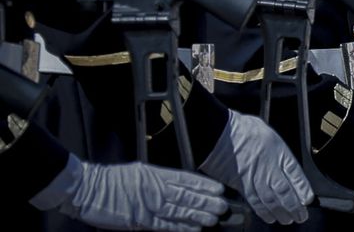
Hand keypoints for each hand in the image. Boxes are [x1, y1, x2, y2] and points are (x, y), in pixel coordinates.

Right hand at [32, 155, 229, 230]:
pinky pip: (164, 225)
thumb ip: (156, 180)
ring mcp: (148, 204)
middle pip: (186, 196)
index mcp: (155, 174)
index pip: (186, 179)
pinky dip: (180, 227)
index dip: (204, 185)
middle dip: (206, 202)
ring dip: (198, 215)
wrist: (85, 188)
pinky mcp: (139, 220)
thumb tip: (173, 185)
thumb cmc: (109, 181)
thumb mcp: (137, 173)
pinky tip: (193, 229)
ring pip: (179, 210)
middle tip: (223, 206)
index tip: (218, 189)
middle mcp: (155, 189)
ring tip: (214, 218)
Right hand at [197, 111, 313, 224]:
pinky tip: (270, 217)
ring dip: (282, 212)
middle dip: (295, 206)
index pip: (296, 175)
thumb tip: (281, 156)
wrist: (222, 134)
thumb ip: (276, 147)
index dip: (304, 189)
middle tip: (301, 216)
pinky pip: (255, 202)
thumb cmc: (244, 129)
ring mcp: (256, 178)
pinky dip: (264, 212)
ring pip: (273, 200)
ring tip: (289, 220)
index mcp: (280, 152)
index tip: (309, 199)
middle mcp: (270, 168)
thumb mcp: (268, 133)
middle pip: (286, 191)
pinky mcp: (242, 185)